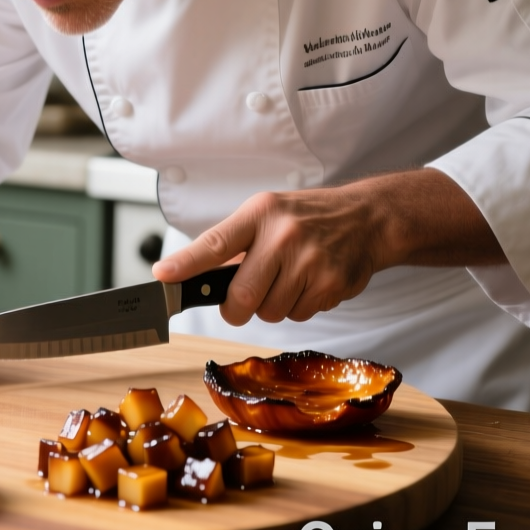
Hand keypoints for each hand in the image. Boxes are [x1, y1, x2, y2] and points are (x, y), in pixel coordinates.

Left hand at [151, 168, 502, 325]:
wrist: (367, 218)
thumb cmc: (306, 218)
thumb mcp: (267, 215)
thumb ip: (233, 244)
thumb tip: (187, 276)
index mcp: (259, 214)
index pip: (215, 242)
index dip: (186, 263)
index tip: (162, 276)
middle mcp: (283, 234)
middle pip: (242, 296)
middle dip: (238, 308)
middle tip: (245, 301)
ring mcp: (310, 259)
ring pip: (271, 312)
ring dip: (274, 306)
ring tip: (290, 279)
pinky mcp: (331, 283)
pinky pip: (299, 315)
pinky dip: (300, 307)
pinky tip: (311, 283)